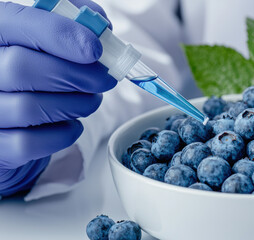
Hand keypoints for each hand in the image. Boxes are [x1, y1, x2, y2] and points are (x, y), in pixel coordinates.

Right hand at [0, 0, 114, 195]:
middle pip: (23, 69)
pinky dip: (63, 134)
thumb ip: (74, 22)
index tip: (95, 49)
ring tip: (91, 99)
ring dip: (76, 105)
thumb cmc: (39, 72)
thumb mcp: (51, 39)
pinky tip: (72, 123)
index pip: (16, 24)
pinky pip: (29, 143)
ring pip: (29, 108)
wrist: (16, 117)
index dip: (60, 34)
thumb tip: (103, 26)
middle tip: (105, 79)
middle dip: (78, 75)